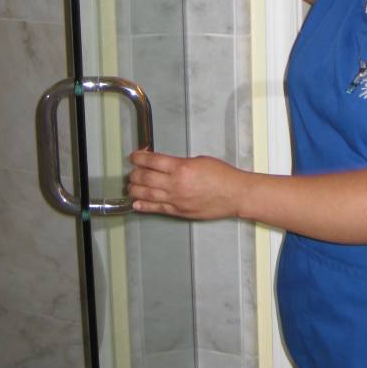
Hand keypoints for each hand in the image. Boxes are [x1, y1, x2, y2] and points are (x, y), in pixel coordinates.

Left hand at [128, 149, 246, 219]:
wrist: (234, 194)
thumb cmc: (222, 176)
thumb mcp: (200, 160)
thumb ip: (180, 164)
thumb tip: (166, 165)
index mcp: (181, 167)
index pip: (152, 161)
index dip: (139, 157)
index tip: (134, 156)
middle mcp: (176, 184)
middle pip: (145, 177)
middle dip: (134, 173)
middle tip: (132, 171)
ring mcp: (176, 199)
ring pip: (146, 194)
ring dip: (135, 189)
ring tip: (131, 186)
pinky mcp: (179, 211)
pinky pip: (156, 208)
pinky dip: (143, 206)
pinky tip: (137, 203)